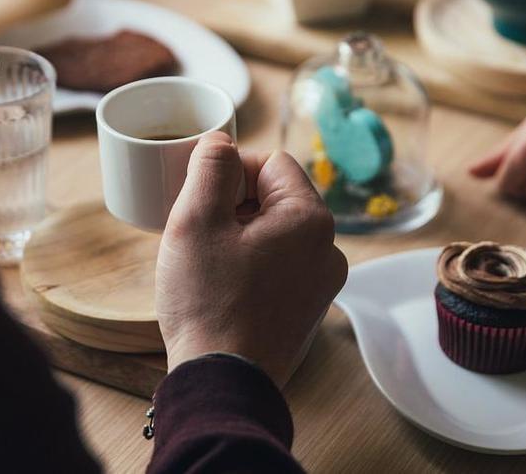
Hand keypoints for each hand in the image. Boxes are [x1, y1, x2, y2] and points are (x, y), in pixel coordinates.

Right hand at [156, 132, 348, 387]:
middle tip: (198, 231)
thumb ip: (210, 166)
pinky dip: (250, 263)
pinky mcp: (306, 309)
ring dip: (239, 234)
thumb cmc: (208, 302)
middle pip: (275, 196)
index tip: (201, 197)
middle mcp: (328, 248)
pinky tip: (221, 285)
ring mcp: (321, 283)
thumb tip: (220, 142)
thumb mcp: (196, 219)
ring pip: (275, 231)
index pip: (271, 162)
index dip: (230, 171)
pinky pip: (279, 264)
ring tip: (207, 261)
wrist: (222, 383)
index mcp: (310, 219)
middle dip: (233, 204)